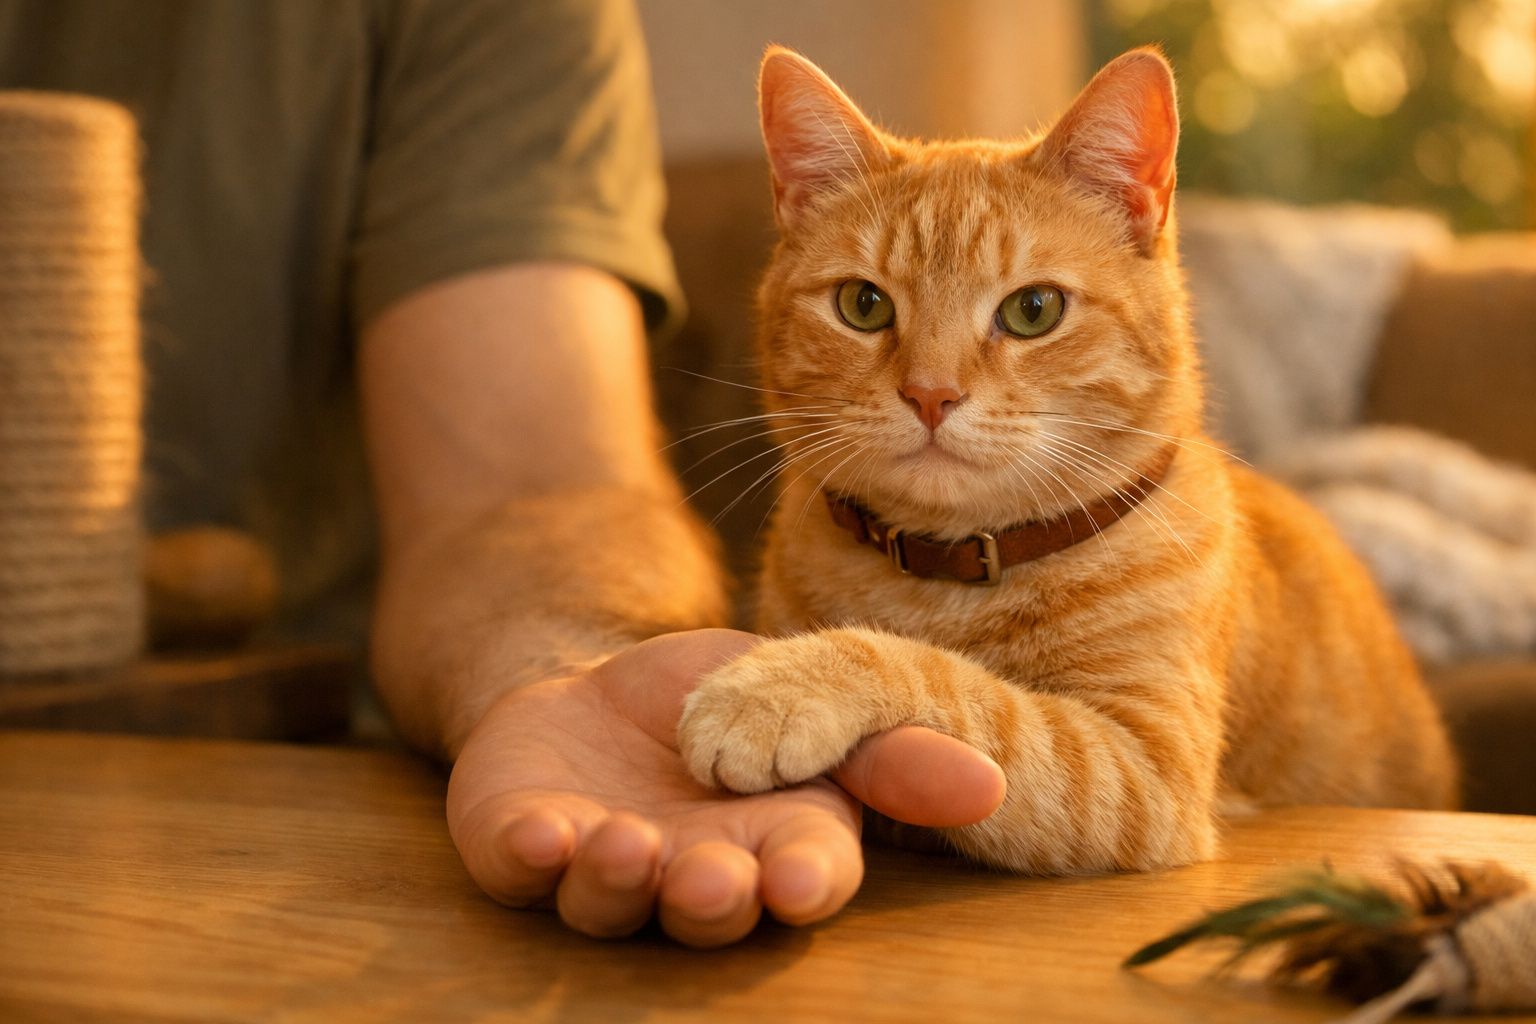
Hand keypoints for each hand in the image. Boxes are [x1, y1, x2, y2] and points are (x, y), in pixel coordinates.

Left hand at [446, 629, 1004, 946]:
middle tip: (710, 877)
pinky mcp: (523, 849)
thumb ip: (886, 748)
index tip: (802, 876)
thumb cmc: (724, 706)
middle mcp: (691, 875)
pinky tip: (539, 832)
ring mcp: (601, 870)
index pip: (801, 877)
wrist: (599, 689)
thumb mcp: (811, 699)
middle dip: (709, 898)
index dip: (802, 882)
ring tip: (622, 841)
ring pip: (609, 903)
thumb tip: (993, 786)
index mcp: (773, 842)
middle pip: (705, 910)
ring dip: (616, 881)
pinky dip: (529, 856)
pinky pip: (520, 868)